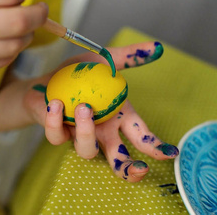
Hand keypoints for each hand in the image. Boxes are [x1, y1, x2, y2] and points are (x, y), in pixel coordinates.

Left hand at [26, 42, 178, 181]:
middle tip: (139, 169)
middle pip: (117, 157)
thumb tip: (156, 47)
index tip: (170, 153)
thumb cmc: (78, 75)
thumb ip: (128, 56)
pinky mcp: (56, 132)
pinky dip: (56, 121)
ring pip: (87, 150)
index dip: (155, 147)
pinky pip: (56, 135)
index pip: (139, 136)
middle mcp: (101, 130)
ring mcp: (78, 134)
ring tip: (84, 108)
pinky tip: (56, 104)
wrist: (46, 81)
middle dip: (129, 168)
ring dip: (87, 131)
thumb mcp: (104, 60)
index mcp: (118, 116)